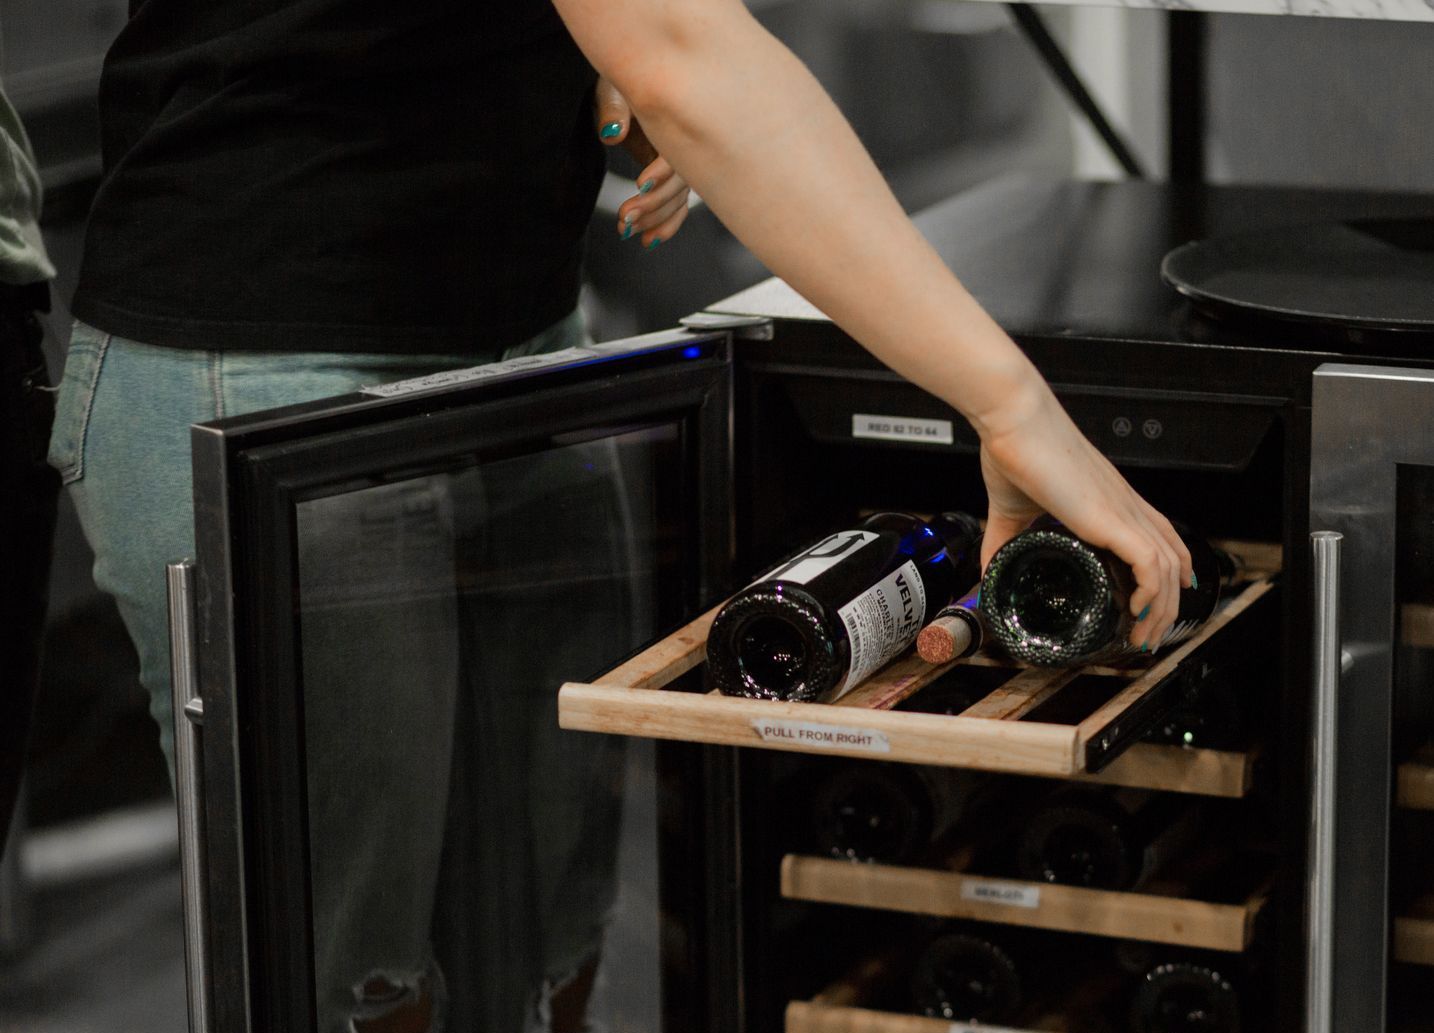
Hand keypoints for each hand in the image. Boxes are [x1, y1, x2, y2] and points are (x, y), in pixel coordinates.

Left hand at [593, 75, 692, 248]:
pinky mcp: (672, 179)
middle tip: (624, 216)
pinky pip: (677, 207)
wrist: (624, 85)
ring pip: (678, 200)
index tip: (639, 183)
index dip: (662, 170)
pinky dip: (665, 225)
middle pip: (681, 184)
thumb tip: (612, 133)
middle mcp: (686, 145)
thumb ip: (613, 109)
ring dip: (654, 219)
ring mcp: (682, 165)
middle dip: (654, 204)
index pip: (680, 152)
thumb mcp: (611, 89)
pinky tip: (648, 240)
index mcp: (677, 119)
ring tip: (626, 230)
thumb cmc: (619, 82)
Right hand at [976, 380, 1193, 653]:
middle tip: (1147, 635)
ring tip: (1141, 636)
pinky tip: (1137, 611)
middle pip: (1172, 558)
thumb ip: (1002, 542)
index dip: (1170, 569)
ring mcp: (1122, 510)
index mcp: (1110, 499)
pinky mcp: (1111, 517)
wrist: (1013, 420)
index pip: (1161, 535)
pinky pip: (1151, 562)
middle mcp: (1125, 504)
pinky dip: (1151, 592)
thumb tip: (988, 575)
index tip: (1161, 600)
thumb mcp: (1009, 508)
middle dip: (1168, 604)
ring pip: (1167, 567)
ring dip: (1161, 609)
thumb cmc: (1012, 449)